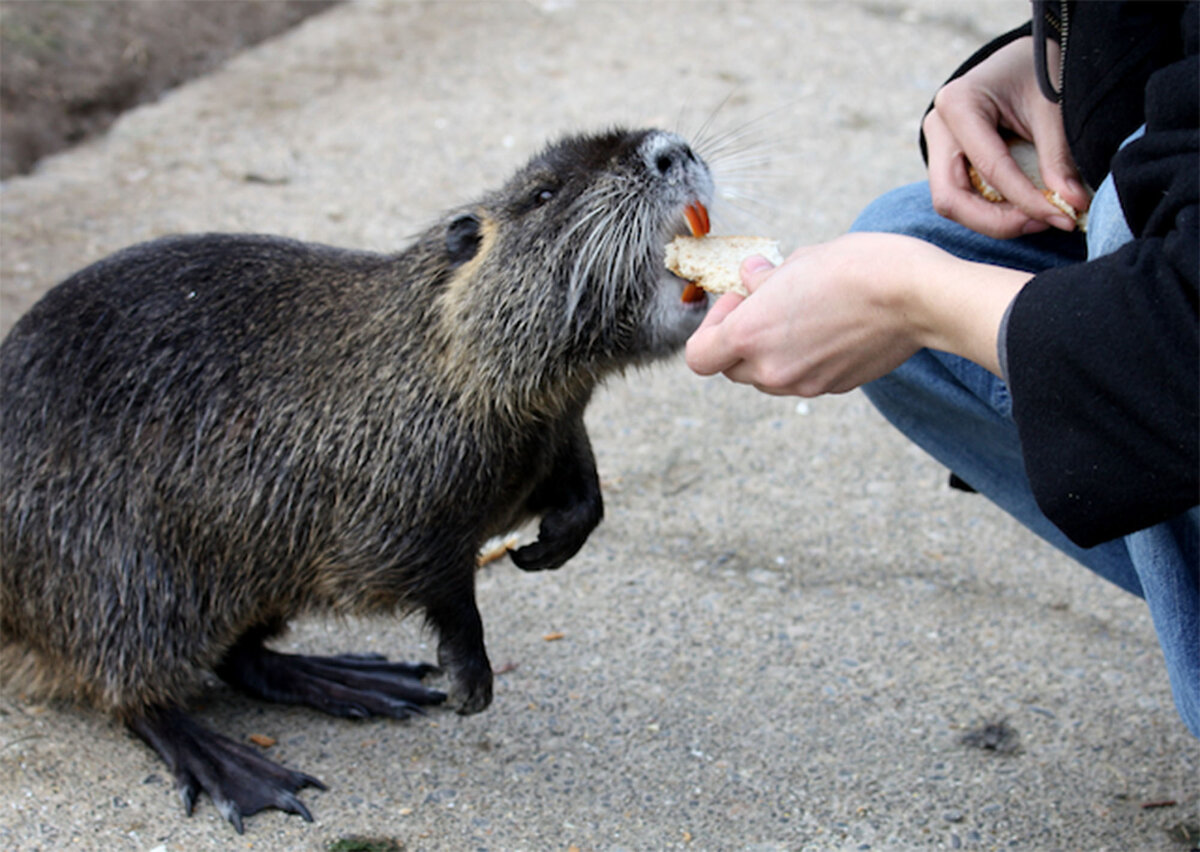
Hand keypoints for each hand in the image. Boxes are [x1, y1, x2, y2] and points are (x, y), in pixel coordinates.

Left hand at [685, 233, 1031, 395]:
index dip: (711, 327)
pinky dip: (802, 358)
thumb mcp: (799, 260)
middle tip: (767, 303)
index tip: (738, 301)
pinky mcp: (833, 387)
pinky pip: (801, 378)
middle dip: (740, 339)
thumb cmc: (857, 268)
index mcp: (750, 336)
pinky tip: (827, 327)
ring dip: (770, 350)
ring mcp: (803, 384)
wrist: (918, 297)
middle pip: (731, 368)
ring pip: (766, 376)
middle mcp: (771, 369)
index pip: (700, 356)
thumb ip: (765, 278)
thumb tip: (749, 278)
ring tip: (800, 313)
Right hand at [924, 36, 1089, 237]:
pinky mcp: (946, 161)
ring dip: (993, 221)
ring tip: (1036, 218)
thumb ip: (1058, 158)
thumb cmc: (1037, 72)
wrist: (1022, 58)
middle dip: (997, 221)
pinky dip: (992, 211)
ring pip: (952, 205)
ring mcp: (936, 146)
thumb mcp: (1052, 108)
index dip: (1026, 200)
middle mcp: (937, 128)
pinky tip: (1023, 210)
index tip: (1062, 216)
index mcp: (958, 104)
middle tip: (1042, 223)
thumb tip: (1072, 205)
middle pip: (951, 198)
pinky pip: (961, 199)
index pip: (990, 168)